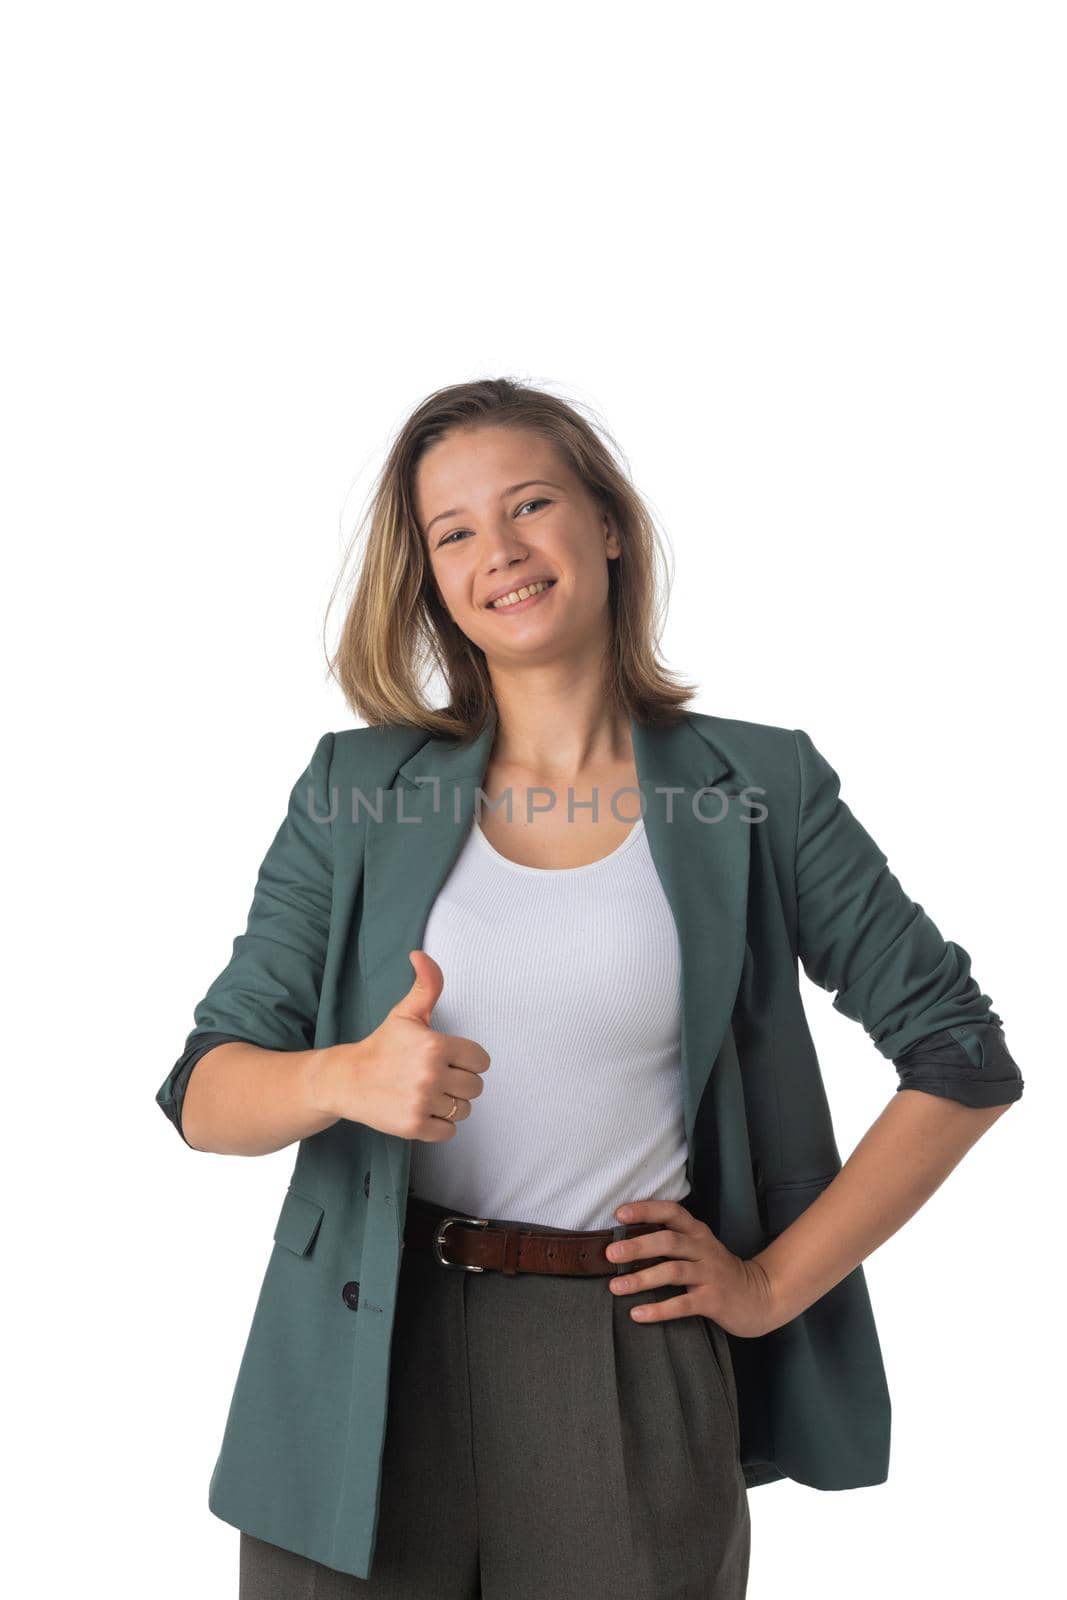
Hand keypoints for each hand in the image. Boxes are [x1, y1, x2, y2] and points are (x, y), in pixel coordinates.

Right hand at [312, 950, 490, 1140]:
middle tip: (436, 1077)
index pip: (481, 1060)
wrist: (347, 1080)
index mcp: (436, 1045)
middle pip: (476, 1087)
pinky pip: (449, 1132)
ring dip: (450, 1104)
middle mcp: (431, 1074)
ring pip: (464, 1110)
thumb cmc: (382, 1045)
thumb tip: (420, 954)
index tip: (448, 1059)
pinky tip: (422, 1110)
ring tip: (427, 1093)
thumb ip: (427, 984)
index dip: (467, 1060)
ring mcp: (422, 1102)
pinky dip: (440, 1125)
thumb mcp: (405, 1013)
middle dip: (460, 1083)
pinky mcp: (414, 1126)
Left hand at [605, 1199, 775, 1337]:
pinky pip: (683, 1304)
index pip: (672, 1212)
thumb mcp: (700, 1248)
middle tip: (610, 1254)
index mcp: (698, 1233)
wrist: (760, 1297)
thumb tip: (627, 1240)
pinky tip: (637, 1314)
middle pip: (668, 1241)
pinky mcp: (713, 1300)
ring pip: (673, 1271)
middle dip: (637, 1246)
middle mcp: (703, 1249)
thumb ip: (673, 1240)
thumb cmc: (719, 1272)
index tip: (619, 1214)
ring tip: (616, 1286)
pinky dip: (659, 1309)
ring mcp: (710, 1275)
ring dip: (642, 1278)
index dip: (646, 1210)